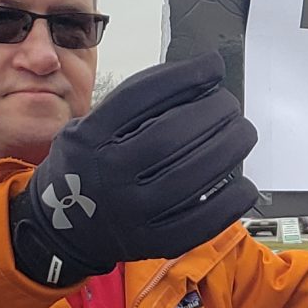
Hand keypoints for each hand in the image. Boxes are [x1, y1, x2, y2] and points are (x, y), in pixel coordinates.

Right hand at [8, 51, 257, 285]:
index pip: (141, 97)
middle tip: (230, 105)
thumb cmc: (90, 166)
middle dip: (213, 113)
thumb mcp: (90, 125)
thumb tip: (202, 73)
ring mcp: (131, 212)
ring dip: (229, 149)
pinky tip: (242, 182)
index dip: (184, 77)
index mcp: (90, 138)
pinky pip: (202, 221)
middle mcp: (108, 175)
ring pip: (192, 176)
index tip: (212, 66)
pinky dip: (231, 199)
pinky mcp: (153, 241)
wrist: (64, 227)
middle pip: (171, 135)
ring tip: (243, 133)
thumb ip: (136, 102)